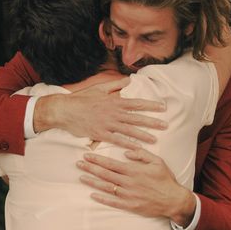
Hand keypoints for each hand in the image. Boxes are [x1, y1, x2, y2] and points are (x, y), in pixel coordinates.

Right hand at [34, 77, 167, 148]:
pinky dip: (127, 144)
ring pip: (128, 130)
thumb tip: (128, 80)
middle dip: (152, 121)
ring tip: (155, 139)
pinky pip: (116, 140)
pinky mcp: (100, 134)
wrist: (64, 110)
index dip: (150, 105)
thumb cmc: (81, 99)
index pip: (136, 103)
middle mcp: (113, 112)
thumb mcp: (98, 88)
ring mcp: (107, 124)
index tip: (162, 107)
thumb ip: (115, 85)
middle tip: (165, 125)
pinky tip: (136, 148)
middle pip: (136, 117)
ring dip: (143, 135)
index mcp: (113, 101)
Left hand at [77, 148, 195, 224]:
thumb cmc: (165, 179)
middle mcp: (128, 182)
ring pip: (106, 187)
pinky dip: (102, 199)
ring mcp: (128, 195)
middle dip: (90, 168)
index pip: (110, 164)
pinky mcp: (130, 206)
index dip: (97, 160)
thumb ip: (141, 154)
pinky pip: (113, 202)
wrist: (174, 200)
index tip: (86, 156)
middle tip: (78, 164)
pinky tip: (92, 195)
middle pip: (105, 174)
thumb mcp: (157, 161)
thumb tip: (126, 152)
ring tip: (81, 177)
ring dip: (92, 181)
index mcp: (134, 170)